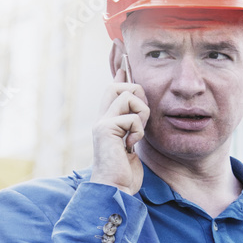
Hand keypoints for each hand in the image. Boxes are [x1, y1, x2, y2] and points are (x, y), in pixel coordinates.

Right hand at [90, 68, 149, 194]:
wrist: (115, 190)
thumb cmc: (124, 174)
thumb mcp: (132, 144)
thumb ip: (133, 127)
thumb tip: (140, 110)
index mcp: (108, 120)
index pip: (113, 88)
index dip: (119, 69)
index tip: (121, 51)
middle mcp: (101, 118)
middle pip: (117, 84)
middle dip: (136, 92)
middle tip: (140, 118)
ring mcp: (101, 122)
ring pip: (128, 94)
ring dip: (141, 114)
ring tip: (136, 135)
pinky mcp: (105, 129)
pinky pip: (132, 117)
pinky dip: (138, 131)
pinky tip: (131, 146)